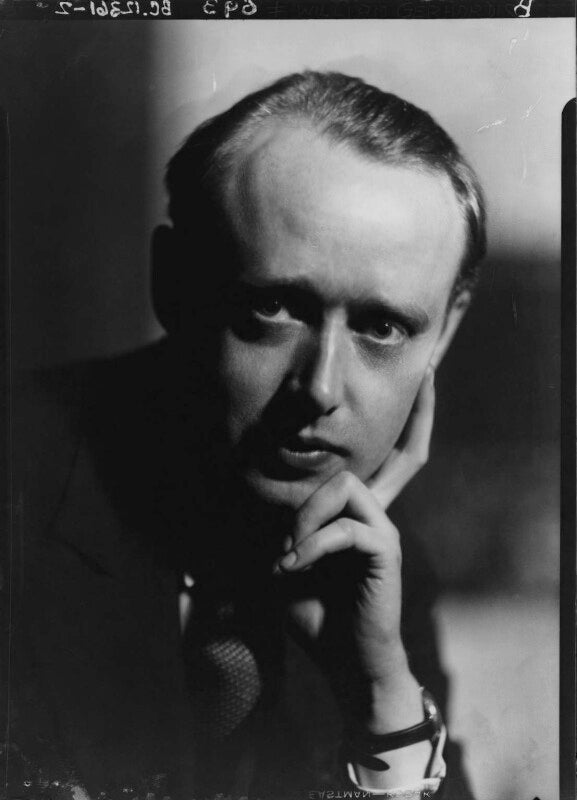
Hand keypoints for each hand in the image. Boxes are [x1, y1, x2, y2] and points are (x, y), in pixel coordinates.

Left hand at [274, 367, 435, 728]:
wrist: (345, 662)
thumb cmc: (316, 612)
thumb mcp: (283, 562)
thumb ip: (277, 526)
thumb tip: (236, 490)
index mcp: (357, 512)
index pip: (386, 460)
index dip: (407, 421)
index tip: (419, 382)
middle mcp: (377, 511)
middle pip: (406, 454)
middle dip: (420, 415)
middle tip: (423, 378)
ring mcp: (383, 528)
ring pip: (344, 485)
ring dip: (306, 517)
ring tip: (287, 555)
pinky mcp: (384, 550)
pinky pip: (343, 530)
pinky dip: (310, 546)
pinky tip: (292, 567)